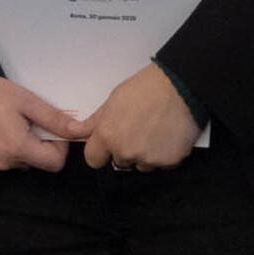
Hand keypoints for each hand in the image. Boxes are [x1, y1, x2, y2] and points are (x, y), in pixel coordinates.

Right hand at [0, 75, 84, 172]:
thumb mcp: (25, 100)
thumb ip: (54, 119)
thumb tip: (82, 131)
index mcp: (17, 147)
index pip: (55, 162)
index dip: (57, 145)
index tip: (46, 127)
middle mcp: (2, 162)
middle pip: (36, 162)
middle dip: (36, 143)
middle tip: (22, 120)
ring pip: (18, 162)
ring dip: (17, 146)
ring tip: (2, 123)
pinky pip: (0, 162)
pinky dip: (1, 149)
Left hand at [81, 64, 199, 171]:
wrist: (178, 89)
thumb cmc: (145, 90)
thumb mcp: (111, 102)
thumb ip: (93, 123)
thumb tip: (75, 131)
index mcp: (108, 137)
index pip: (93, 160)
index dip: (99, 152)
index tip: (105, 146)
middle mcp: (127, 152)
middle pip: (119, 162)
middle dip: (124, 151)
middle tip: (134, 130)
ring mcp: (149, 159)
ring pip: (141, 165)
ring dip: (144, 154)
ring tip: (152, 131)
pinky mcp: (170, 162)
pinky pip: (162, 165)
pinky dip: (163, 155)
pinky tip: (165, 136)